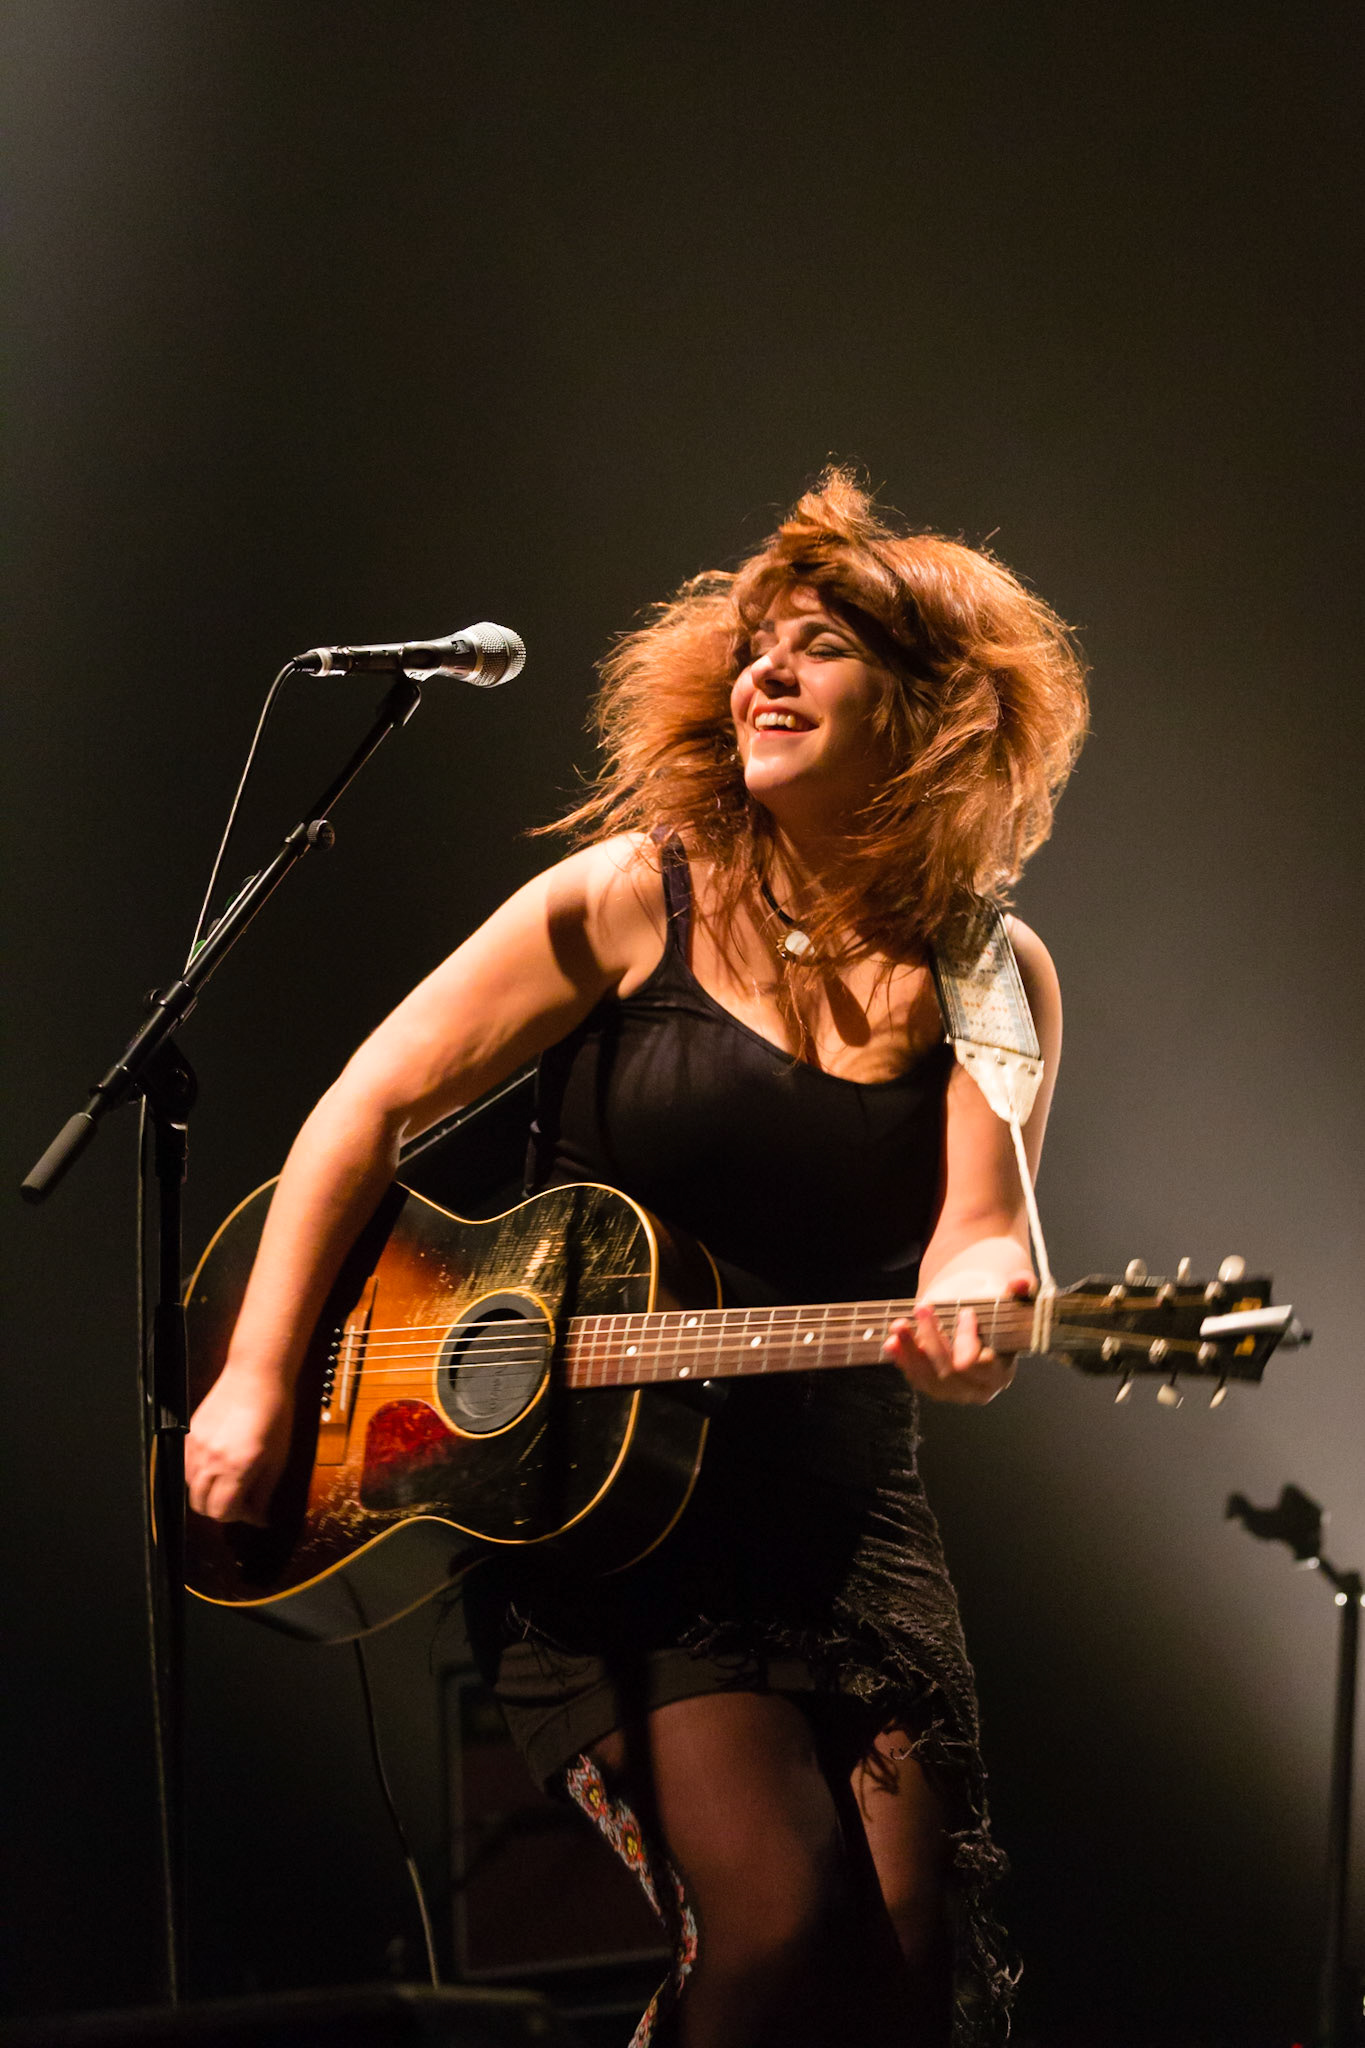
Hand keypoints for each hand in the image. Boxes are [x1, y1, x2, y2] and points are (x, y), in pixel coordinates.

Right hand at [185, 1368, 294, 1525]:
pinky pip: (185, 1468)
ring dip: (208, 1493)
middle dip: (221, 1509)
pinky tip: (217, 1466)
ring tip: (229, 1481)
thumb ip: (264, 1491)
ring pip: (190, 1489)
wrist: (256, 1376)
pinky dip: (198, 1476)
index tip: (252, 1510)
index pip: (221, 1512)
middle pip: (201, 1505)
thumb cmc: (275, 1414)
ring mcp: (195, 1447)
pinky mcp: (188, 1435)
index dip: (237, 1517)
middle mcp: (211, 1460)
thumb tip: (259, 1518)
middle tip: (241, 1500)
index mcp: (237, 1467)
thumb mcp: (278, 1457)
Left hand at [881, 1275, 1032, 1403]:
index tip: (965, 1311)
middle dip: (932, 1339)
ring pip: (927, 1378)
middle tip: (922, 1308)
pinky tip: (891, 1342)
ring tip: (899, 1324)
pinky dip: (902, 1360)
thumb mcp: (1011, 1298)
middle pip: (949, 1372)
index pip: (976, 1363)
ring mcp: (954, 1393)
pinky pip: (916, 1379)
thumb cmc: (997, 1311)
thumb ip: (1022, 1289)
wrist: (978, 1321)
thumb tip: (1021, 1280)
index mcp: (1000, 1372)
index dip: (967, 1338)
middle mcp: (978, 1390)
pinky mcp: (934, 1388)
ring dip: (909, 1351)